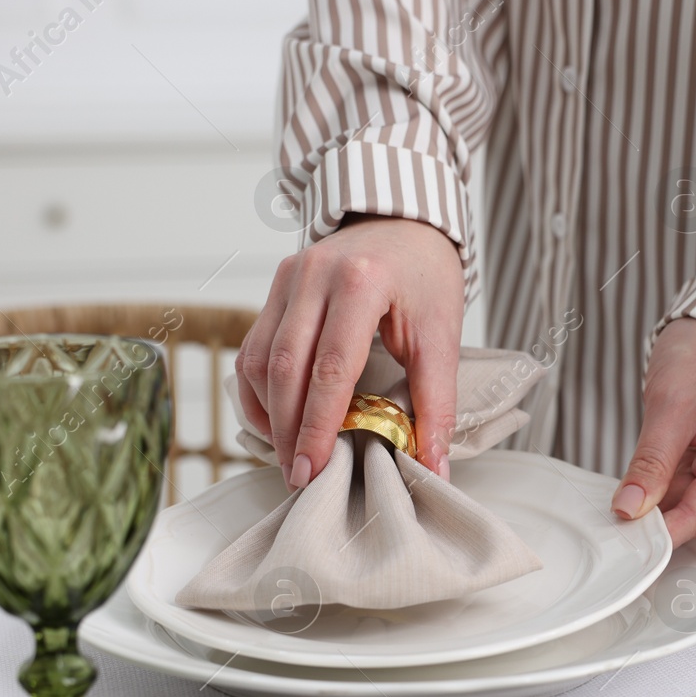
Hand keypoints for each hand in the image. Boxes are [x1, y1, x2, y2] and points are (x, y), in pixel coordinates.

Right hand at [237, 216, 463, 487]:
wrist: (405, 220)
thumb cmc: (425, 275)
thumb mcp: (442, 335)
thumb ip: (435, 403)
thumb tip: (434, 468)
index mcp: (361, 283)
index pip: (329, 369)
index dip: (317, 427)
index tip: (313, 471)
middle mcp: (314, 275)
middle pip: (285, 369)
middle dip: (288, 431)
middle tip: (301, 476)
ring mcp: (288, 278)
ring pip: (260, 361)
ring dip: (270, 415)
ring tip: (292, 455)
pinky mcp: (276, 286)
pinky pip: (254, 349)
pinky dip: (260, 392)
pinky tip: (278, 421)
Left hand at [610, 318, 695, 545]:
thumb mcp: (673, 404)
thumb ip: (651, 461)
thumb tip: (628, 509)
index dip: (658, 533)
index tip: (620, 546)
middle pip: (690, 511)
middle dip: (649, 515)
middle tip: (604, 521)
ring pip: (680, 501)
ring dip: (649, 500)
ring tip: (614, 499)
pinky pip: (679, 487)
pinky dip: (654, 486)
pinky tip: (630, 487)